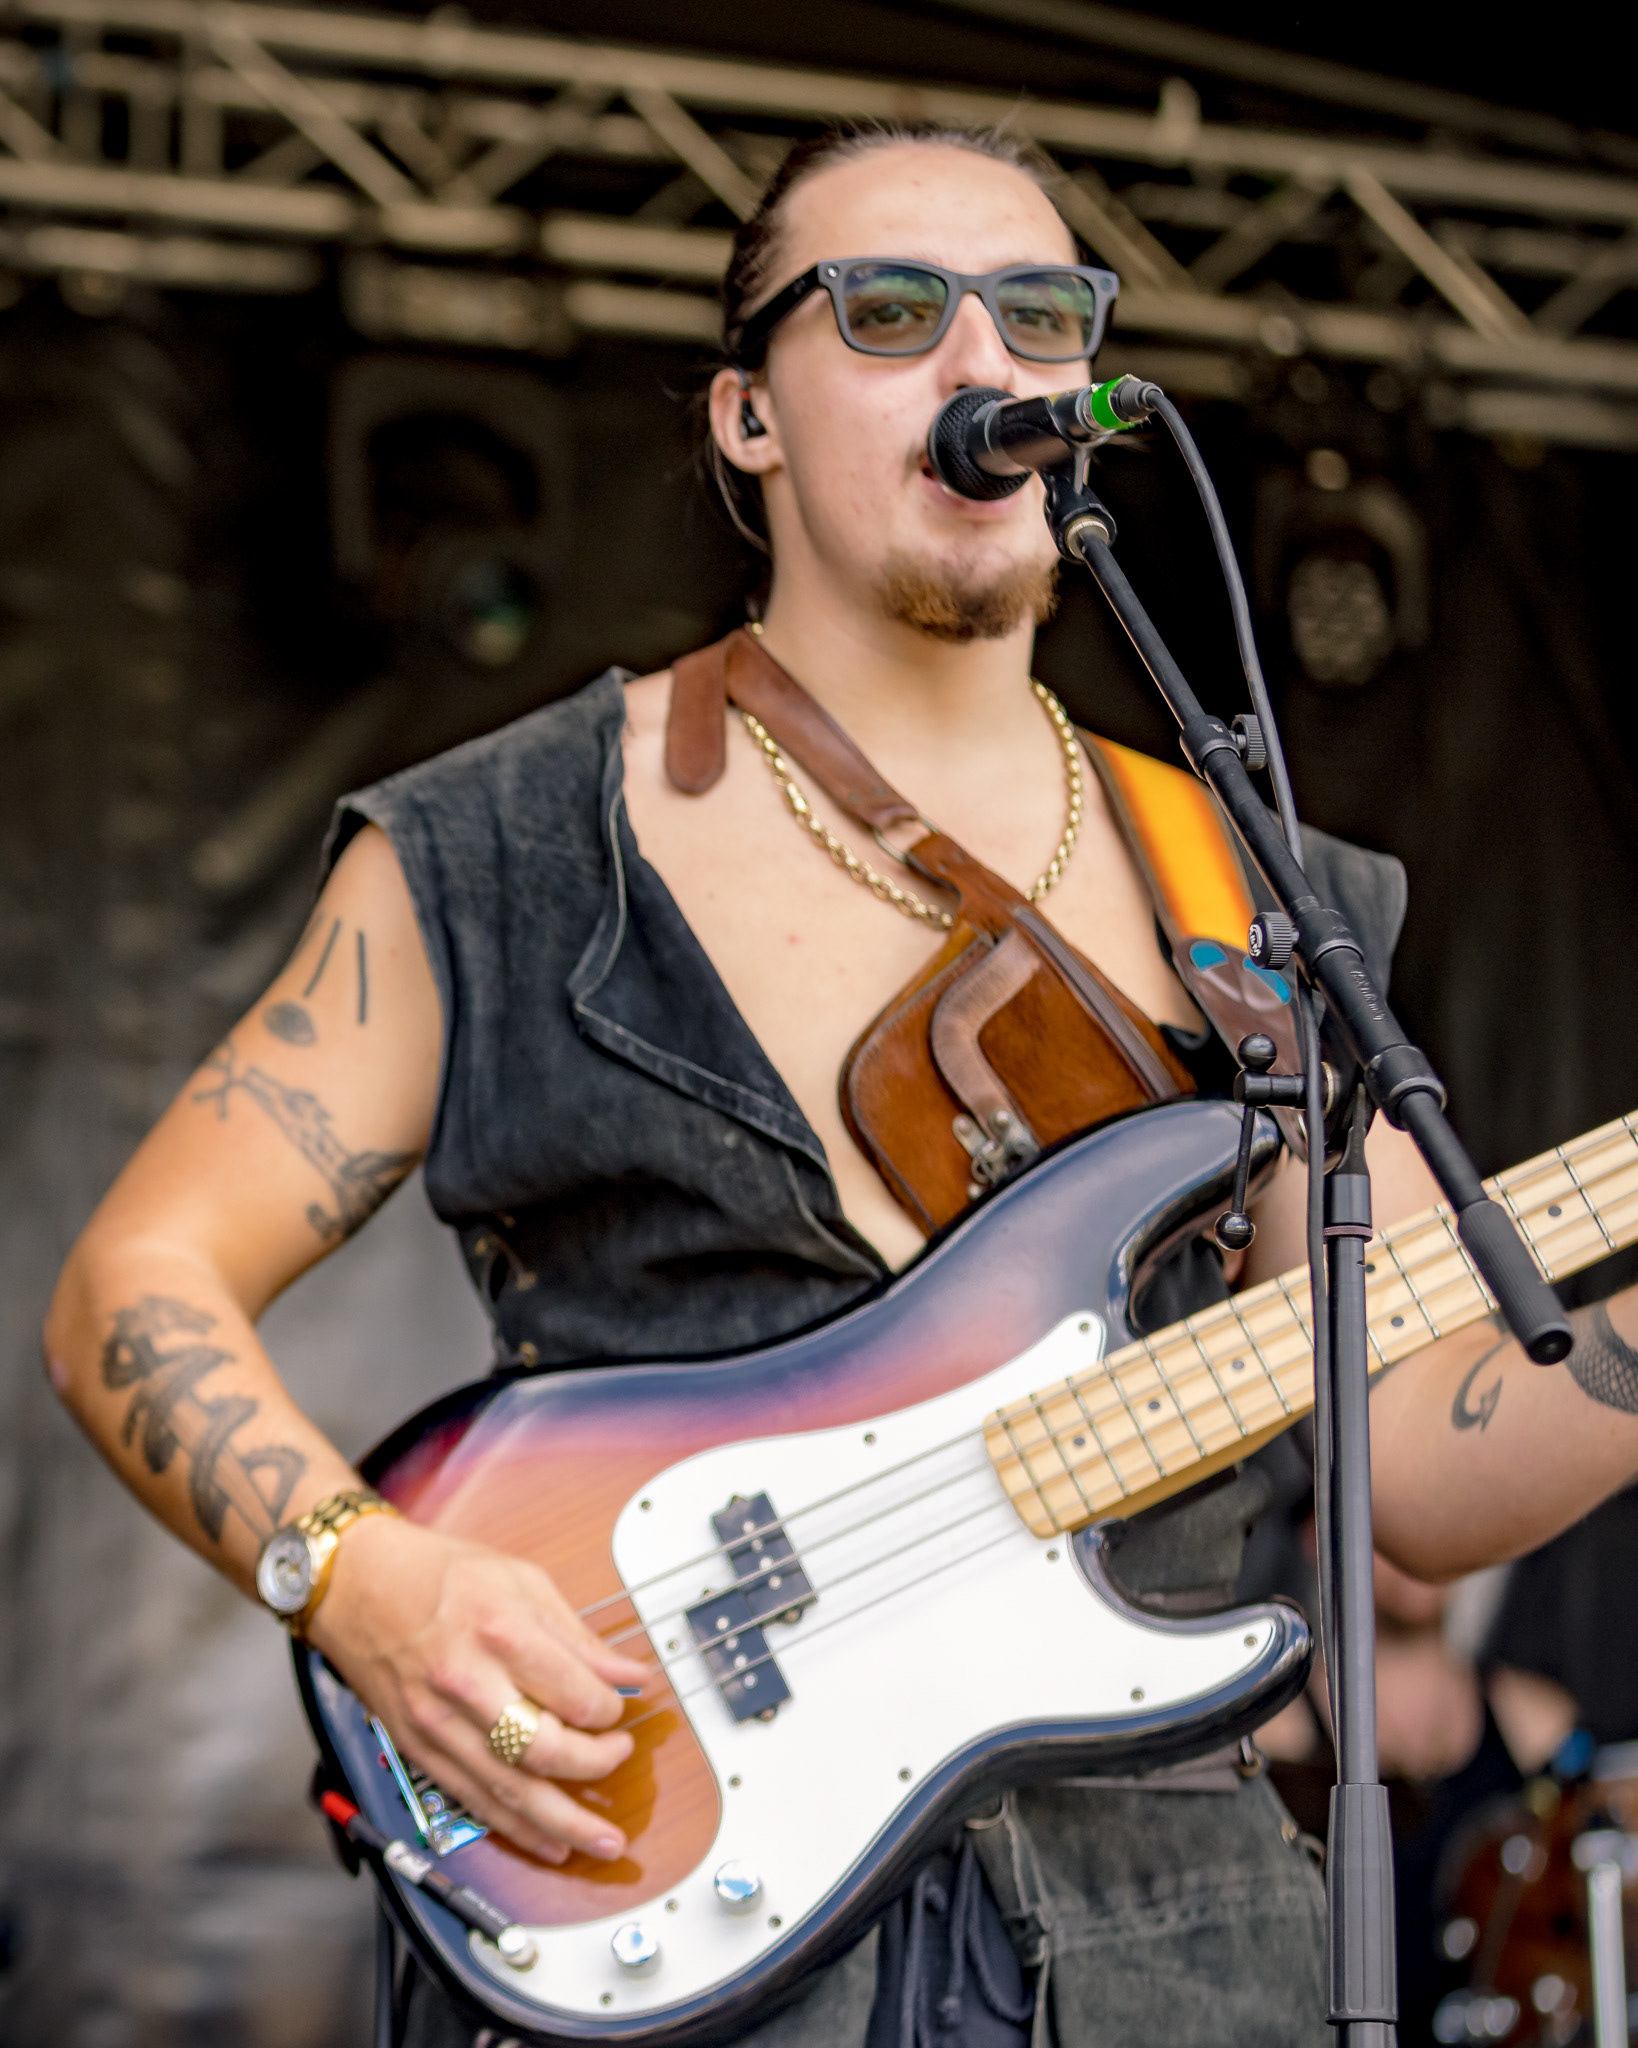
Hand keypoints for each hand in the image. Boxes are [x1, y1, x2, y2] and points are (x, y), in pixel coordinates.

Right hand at [305, 1515, 649, 1863]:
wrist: (354, 1584)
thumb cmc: (437, 1574)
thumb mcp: (522, 1581)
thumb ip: (578, 1637)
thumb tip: (628, 1675)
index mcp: (501, 1631)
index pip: (576, 1695)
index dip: (612, 1710)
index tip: (622, 1707)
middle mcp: (468, 1682)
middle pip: (547, 1750)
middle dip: (597, 1765)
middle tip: (620, 1756)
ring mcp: (438, 1723)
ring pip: (512, 1792)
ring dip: (566, 1824)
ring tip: (605, 1842)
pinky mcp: (419, 1749)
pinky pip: (474, 1802)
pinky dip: (516, 1830)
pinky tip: (549, 1842)